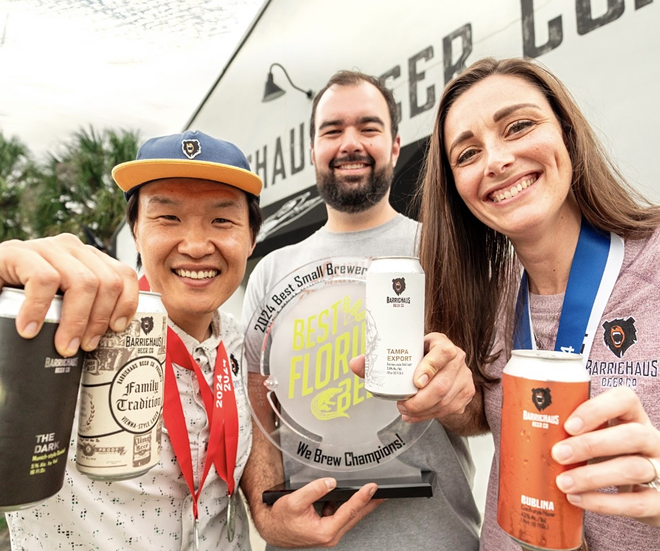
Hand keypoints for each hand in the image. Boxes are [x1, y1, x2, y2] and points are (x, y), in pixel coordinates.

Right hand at [0, 235, 138, 355]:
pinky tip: (30, 329)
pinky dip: (39, 309)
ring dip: (76, 320)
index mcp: (86, 258)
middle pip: (106, 281)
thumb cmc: (22, 301)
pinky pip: (42, 280)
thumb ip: (83, 309)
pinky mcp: (17, 253)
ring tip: (63, 346)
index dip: (126, 302)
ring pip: (82, 282)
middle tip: (85, 346)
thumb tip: (108, 339)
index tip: (117, 329)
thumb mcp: (60, 302)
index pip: (122, 274)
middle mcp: (70, 248)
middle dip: (99, 319)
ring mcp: (45, 247)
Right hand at [257, 478, 381, 547]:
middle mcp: (330, 535)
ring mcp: (329, 533)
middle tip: (383, 492)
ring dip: (361, 505)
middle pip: (355, 516)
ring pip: (350, 517)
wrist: (272, 529)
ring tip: (371, 492)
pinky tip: (349, 497)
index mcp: (325, 531)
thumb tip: (330, 482)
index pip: (349, 511)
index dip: (362, 497)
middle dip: (370, 503)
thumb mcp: (295, 501)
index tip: (372, 487)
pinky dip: (348, 506)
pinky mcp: (327, 529)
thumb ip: (314, 490)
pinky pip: (342, 516)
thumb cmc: (281, 519)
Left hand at [351, 332, 474, 423]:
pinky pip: (449, 409)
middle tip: (402, 405)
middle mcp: (457, 358)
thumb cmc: (418, 357)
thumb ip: (377, 358)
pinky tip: (416, 415)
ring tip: (406, 411)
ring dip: (423, 411)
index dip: (429, 368)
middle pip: (442, 384)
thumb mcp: (402, 352)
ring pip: (445, 400)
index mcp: (441, 343)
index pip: (442, 353)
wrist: (442, 367)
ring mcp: (464, 377)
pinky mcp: (466, 394)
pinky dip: (429, 415)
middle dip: (419, 400)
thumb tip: (354, 364)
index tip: (415, 382)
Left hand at [551, 387, 659, 525]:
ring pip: (633, 468)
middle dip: (591, 444)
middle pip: (631, 435)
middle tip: (558, 454)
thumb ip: (574, 432)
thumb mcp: (600, 437)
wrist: (650, 493)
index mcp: (633, 418)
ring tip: (562, 482)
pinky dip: (602, 503)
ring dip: (592, 476)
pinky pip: (634, 503)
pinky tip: (577, 500)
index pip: (625, 399)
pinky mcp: (659, 502)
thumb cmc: (613, 457)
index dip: (598, 409)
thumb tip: (521, 429)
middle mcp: (651, 440)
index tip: (569, 423)